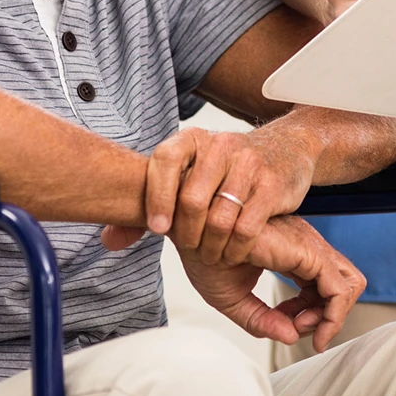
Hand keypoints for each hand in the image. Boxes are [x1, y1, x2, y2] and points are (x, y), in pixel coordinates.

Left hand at [135, 122, 322, 265]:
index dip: (157, 198)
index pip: (164, 161)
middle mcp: (220, 145)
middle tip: (188, 248)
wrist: (284, 150)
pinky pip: (246, 227)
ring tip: (210, 255)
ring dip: (211, 246)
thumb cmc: (227, 170)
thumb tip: (110, 239)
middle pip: (191, 198)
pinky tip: (232, 253)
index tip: (157, 228)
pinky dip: (235, 248)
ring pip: (219, 217)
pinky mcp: (271, 184)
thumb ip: (148, 208)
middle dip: (186, 233)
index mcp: (191, 139)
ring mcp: (248, 163)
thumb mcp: (188, 177)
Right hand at [178, 214, 366, 352]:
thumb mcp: (234, 299)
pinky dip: (331, 315)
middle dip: (330, 315)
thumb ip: (262, 320)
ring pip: (350, 286)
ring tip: (298, 325)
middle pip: (345, 285)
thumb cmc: (204, 257)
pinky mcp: (306, 252)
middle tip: (299, 327)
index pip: (324, 287)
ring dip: (331, 317)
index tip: (288, 327)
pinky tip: (303, 325)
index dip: (314, 314)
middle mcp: (305, 247)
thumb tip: (292, 337)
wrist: (190, 234)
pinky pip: (338, 289)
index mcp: (292, 252)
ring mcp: (308, 246)